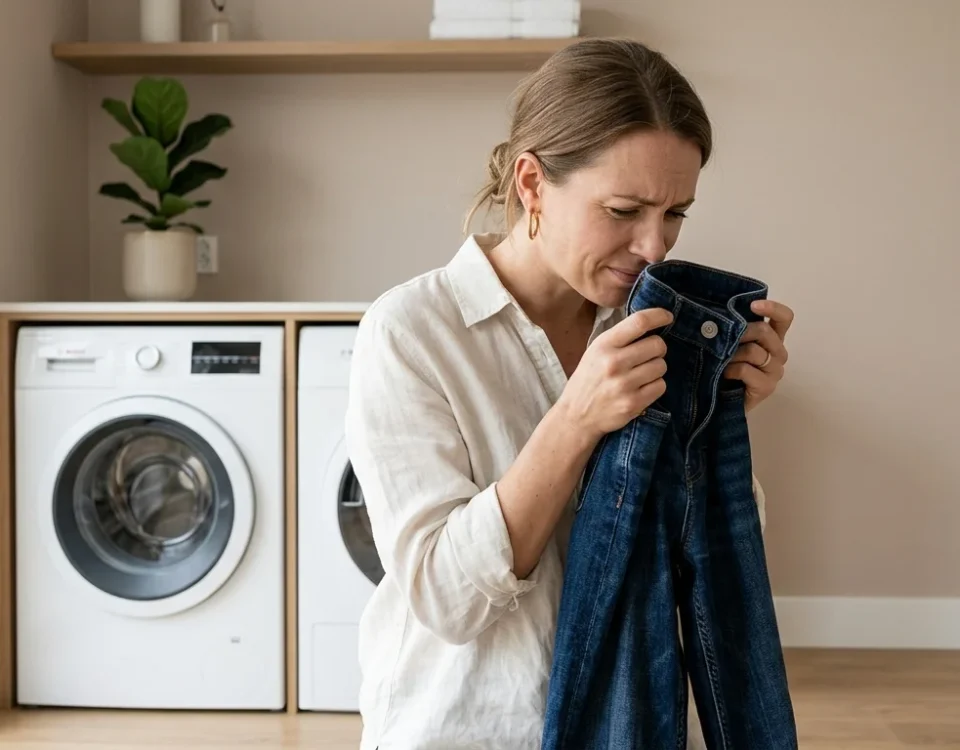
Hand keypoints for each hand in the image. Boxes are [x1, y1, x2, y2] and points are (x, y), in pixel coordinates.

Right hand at [558, 308, 673, 441]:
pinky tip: (641, 388)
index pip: (640, 322)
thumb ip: (620, 338)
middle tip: (648, 356)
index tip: (668, 317)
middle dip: (658, 349)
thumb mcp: (595, 352)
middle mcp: (614, 362)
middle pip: (657, 345)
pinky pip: (660, 386)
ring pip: (661, 366)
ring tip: (641, 375)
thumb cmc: (589, 380)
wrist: (576, 415)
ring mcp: (624, 384)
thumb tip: (651, 324)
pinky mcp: (633, 403)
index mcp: (604, 345)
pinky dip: (655, 386)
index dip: (659, 316)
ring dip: (656, 369)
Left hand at [724, 299, 793, 411]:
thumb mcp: (731, 345)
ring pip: (754, 351)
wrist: (723, 403)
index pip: (784, 318)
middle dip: (740, 332)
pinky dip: (731, 369)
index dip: (772, 308)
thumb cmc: (726, 369)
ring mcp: (775, 371)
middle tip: (723, 338)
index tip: (753, 305)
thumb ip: (735, 330)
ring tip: (721, 360)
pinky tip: (724, 373)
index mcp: (773, 339)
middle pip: (765, 331)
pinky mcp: (767, 387)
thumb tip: (722, 315)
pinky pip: (747, 370)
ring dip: (732, 353)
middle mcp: (778, 353)